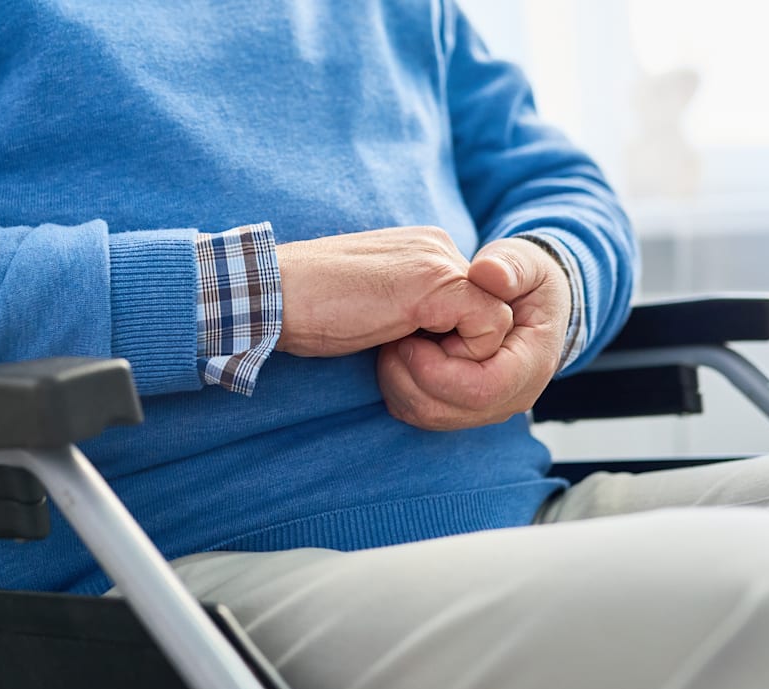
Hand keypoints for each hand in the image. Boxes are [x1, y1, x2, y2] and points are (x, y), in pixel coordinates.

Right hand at [276, 226, 511, 360]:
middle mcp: (438, 246)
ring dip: (461, 357)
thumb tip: (433, 339)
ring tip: (406, 358)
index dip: (452, 340)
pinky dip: (461, 358)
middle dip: (462, 349)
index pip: (472, 301)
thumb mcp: (374, 303)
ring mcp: (439, 262)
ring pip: (496, 321)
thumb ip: (409, 307)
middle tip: (409, 361)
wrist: (272, 294)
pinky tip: (408, 354)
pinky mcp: (437, 285)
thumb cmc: (309, 307)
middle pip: (490, 311)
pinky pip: (489, 328)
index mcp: (423, 250)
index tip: (407, 353)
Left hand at [377, 237, 570, 430]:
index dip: (440, 372)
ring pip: (431, 416)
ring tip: (391, 343)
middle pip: (450, 410)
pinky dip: (399, 390)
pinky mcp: (465, 408)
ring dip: (399, 385)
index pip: (483, 389)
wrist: (525, 299)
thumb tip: (489, 275)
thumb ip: (509, 265)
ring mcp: (488, 407)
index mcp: (532, 363)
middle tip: (391, 340)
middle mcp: (513, 395)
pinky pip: (422, 414)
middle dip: (410, 380)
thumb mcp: (522, 261)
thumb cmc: (522, 277)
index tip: (409, 340)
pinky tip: (395, 355)